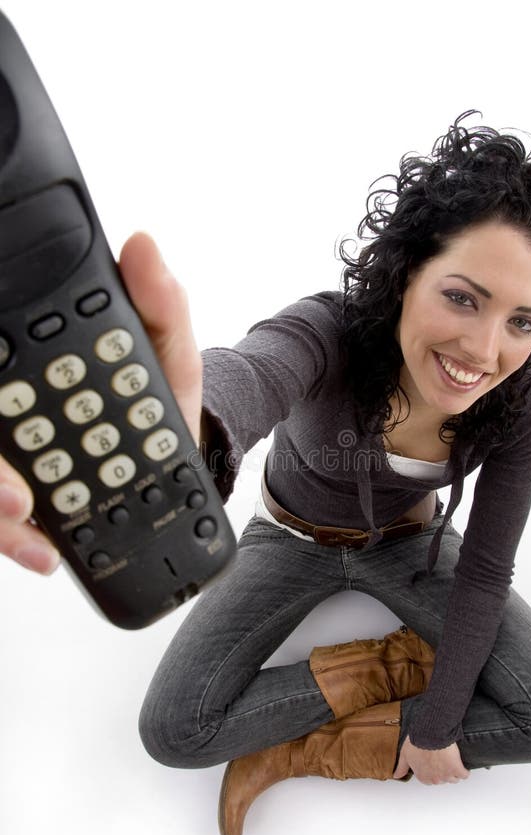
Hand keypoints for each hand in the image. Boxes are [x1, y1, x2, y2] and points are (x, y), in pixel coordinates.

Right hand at [0, 232, 201, 575]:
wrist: (174, 450)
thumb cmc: (156, 390)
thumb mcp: (168, 347)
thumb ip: (159, 302)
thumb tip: (144, 246)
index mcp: (34, 364)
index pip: (2, 359)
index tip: (10, 400)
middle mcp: (10, 411)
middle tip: (16, 495)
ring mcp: (13, 455)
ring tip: (27, 522)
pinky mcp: (21, 500)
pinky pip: (3, 519)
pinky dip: (16, 537)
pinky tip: (44, 552)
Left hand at [393, 734, 469, 784]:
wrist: (430, 733)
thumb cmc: (417, 741)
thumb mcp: (405, 754)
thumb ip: (401, 767)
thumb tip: (396, 776)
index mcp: (423, 776)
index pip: (430, 779)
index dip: (432, 770)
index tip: (433, 763)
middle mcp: (435, 779)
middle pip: (442, 779)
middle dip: (442, 771)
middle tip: (442, 759)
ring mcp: (446, 775)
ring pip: (453, 778)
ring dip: (453, 771)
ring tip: (451, 760)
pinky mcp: (457, 769)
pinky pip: (464, 774)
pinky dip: (464, 770)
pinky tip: (461, 763)